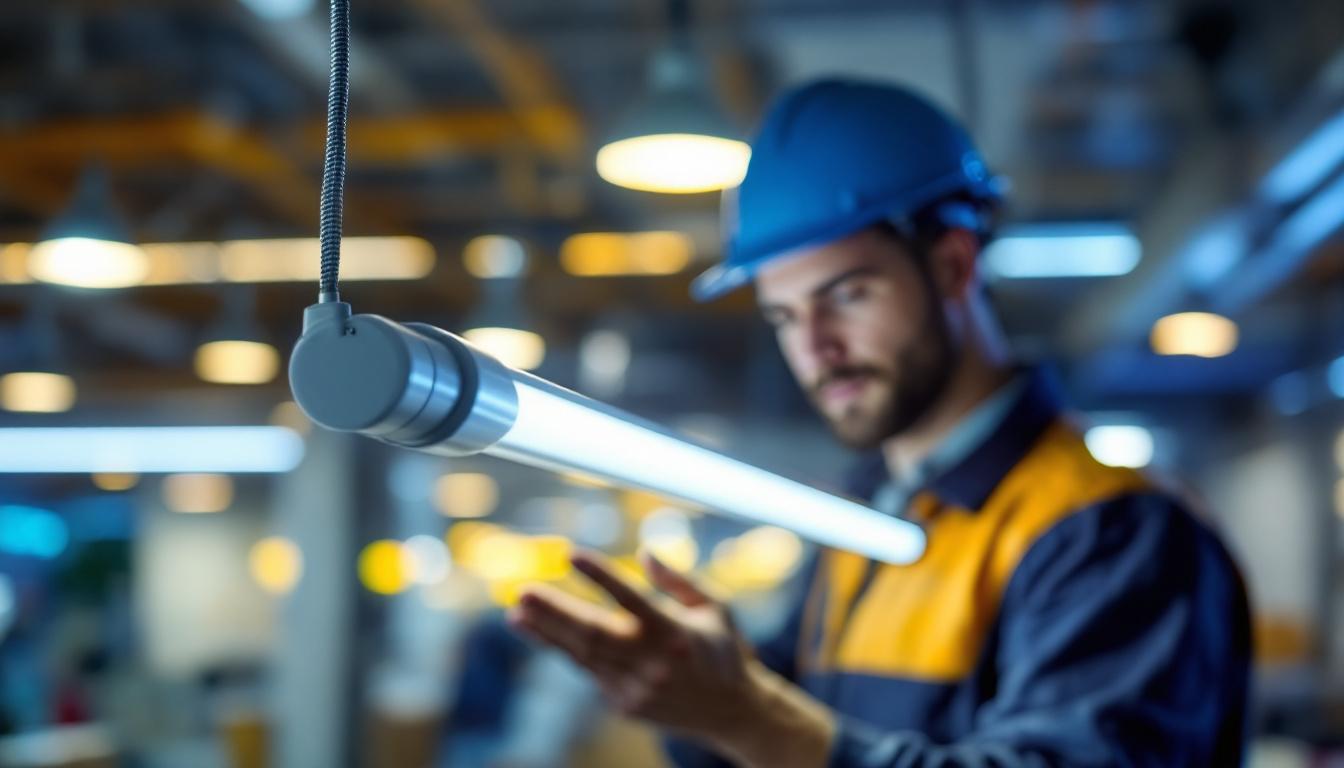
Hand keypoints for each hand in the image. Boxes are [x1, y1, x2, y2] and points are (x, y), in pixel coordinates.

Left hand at [507, 550, 833, 766]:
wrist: (734, 713)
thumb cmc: (724, 649)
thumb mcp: (715, 607)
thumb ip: (678, 579)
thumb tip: (642, 551)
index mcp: (675, 631)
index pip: (631, 598)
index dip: (600, 575)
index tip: (571, 553)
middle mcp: (653, 661)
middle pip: (594, 632)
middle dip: (555, 612)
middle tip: (523, 591)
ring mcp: (637, 687)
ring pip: (583, 655)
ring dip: (547, 633)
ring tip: (517, 612)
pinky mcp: (626, 705)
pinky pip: (590, 671)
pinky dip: (566, 650)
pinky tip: (541, 631)